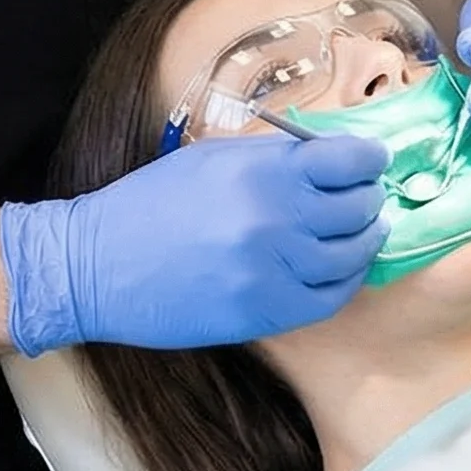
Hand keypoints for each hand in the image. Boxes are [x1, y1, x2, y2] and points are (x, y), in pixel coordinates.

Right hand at [0, 134, 389, 355]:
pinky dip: (346, 280)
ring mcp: (273, 270)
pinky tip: (340, 267)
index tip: (371, 160)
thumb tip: (329, 158)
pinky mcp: (266, 313)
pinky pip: (331, 297)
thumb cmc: (150, 203)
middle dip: (367, 198)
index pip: (348, 160)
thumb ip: (273, 157)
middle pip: (358, 207)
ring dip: (364, 239)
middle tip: (365, 196)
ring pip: (352, 255)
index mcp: (260, 171)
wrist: (98, 265)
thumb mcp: (211, 159)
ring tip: (361, 231)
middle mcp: (274, 218)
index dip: (369, 158)